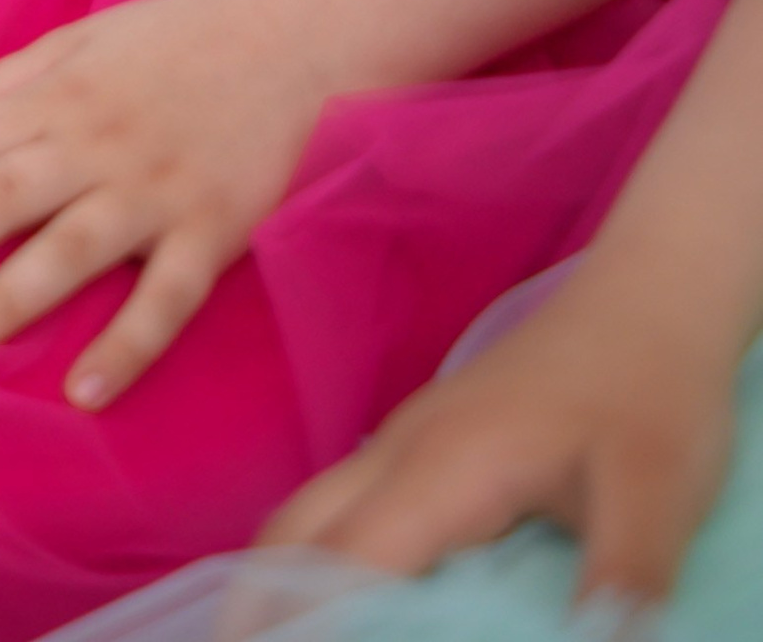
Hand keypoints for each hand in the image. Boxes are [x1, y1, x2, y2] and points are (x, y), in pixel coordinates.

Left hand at [0, 0, 332, 404]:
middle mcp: (97, 141)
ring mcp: (157, 189)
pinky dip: (127, 345)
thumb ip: (6, 85)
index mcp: (57, 93)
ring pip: (72, 248)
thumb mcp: (77, 40)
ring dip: (8, 296)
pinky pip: (167, 297)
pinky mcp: (215, 230)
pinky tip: (84, 391)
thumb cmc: (171, 40)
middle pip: (1, 196)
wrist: (288, 35)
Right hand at [266, 255, 746, 607]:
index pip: (343, 562)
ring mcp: (409, 441)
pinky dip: (315, 553)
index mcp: (444, 469)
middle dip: (256, 599)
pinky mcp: (428, 444)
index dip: (298, 618)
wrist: (645, 302)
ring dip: (279, 573)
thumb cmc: (647, 389)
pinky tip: (340, 591)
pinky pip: (344, 504)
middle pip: (295, 532)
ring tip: (266, 629)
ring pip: (311, 512)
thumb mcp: (654, 490)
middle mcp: (403, 453)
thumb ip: (621, 579)